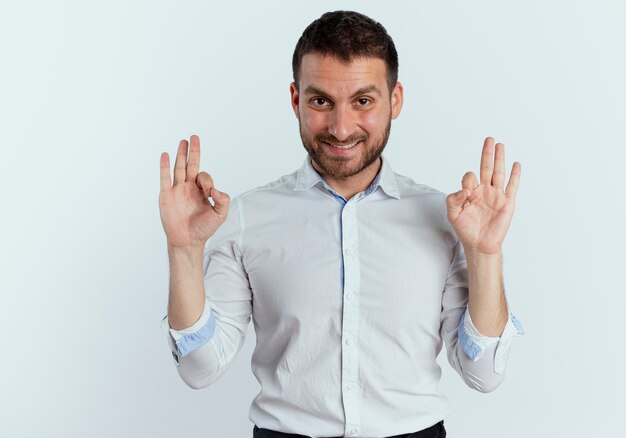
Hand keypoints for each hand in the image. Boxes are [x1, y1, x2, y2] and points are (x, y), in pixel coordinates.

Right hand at [159, 135, 229, 248]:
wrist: (188, 241)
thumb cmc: (204, 229)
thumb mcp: (220, 215)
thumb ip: (223, 201)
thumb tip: (216, 190)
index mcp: (201, 191)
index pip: (204, 176)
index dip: (207, 181)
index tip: (209, 192)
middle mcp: (189, 188)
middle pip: (191, 165)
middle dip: (193, 152)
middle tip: (194, 137)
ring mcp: (177, 191)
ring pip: (179, 168)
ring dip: (181, 155)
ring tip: (183, 141)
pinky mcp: (166, 196)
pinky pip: (164, 178)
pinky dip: (165, 167)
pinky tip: (166, 155)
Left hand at [445, 137, 520, 254]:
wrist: (479, 244)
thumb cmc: (465, 229)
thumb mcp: (452, 214)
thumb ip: (453, 199)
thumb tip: (464, 190)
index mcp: (470, 192)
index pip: (469, 177)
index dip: (467, 181)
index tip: (466, 193)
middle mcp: (484, 191)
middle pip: (486, 167)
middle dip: (487, 153)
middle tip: (488, 139)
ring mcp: (496, 195)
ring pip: (498, 173)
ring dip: (499, 159)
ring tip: (500, 145)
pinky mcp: (507, 202)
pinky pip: (512, 186)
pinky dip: (515, 175)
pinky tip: (516, 164)